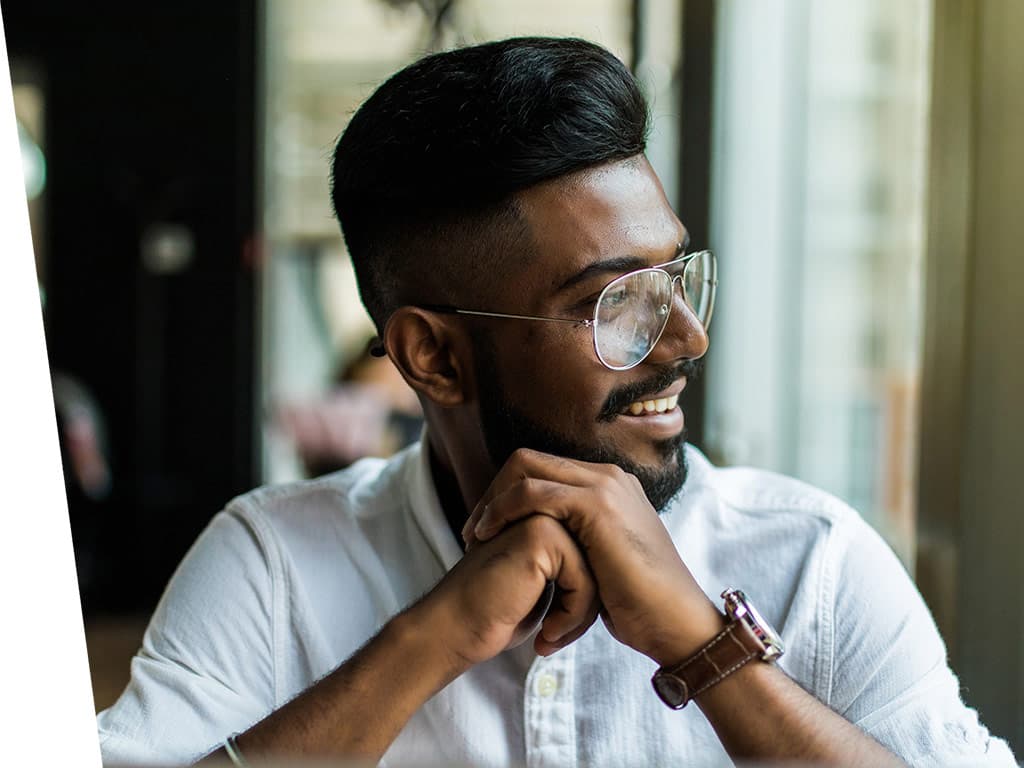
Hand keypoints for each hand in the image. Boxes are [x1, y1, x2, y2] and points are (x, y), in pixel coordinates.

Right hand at [415, 514, 599, 671]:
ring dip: (578, 615)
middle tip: (553, 635)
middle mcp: (546, 509)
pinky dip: (572, 615)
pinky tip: (545, 634)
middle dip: (585, 605)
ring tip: (549, 637)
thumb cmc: (497, 614)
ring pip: (595, 571)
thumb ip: (570, 567)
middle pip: (599, 561)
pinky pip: (584, 579)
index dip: (581, 601)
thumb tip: (608, 576)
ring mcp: (542, 516)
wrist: (455, 629)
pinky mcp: (541, 534)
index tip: (554, 628)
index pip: (594, 557)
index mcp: (547, 515)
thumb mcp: (543, 586)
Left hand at [462, 448, 723, 666]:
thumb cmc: (639, 605)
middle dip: (493, 491)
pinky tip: (489, 537)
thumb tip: (546, 547)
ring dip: (492, 500)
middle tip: (473, 531)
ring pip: (526, 468)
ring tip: (475, 536)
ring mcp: (604, 485)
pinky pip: (533, 492)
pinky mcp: (597, 505)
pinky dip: (503, 510)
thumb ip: (579, 541)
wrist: (676, 622)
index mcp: (609, 485)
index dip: (507, 494)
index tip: (486, 530)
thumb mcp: (602, 561)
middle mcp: (607, 476)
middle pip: (529, 460)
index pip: (543, 468)